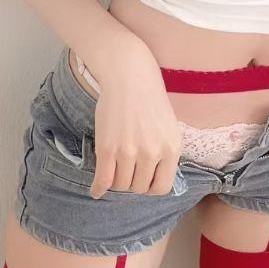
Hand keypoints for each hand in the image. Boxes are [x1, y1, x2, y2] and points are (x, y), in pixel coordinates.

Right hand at [84, 36, 182, 199]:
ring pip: (121, 185)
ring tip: (114, 169)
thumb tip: (155, 180)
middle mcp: (152, 152)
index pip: (162, 187)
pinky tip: (96, 190)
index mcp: (172, 148)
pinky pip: (103, 180)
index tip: (144, 179)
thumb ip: (165, 153)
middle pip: (139, 188)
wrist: (129, 76)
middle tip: (127, 170)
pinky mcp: (108, 148)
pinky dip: (98, 189)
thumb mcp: (168, 127)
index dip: (150, 186)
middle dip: (132, 182)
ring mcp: (129, 152)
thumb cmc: (150, 99)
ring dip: (116, 182)